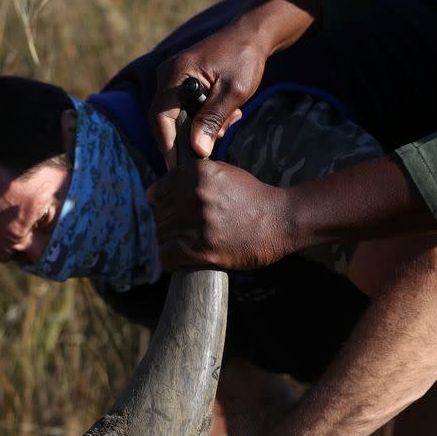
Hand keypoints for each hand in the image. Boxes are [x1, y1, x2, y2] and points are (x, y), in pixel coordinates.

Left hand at [147, 159, 294, 270]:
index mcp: (196, 174)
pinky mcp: (202, 248)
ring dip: (169, 244)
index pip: (156, 193)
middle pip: (159, 217)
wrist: (280, 219)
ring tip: (182, 248)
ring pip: (161, 237)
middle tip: (181, 235)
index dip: (161, 206)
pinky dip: (169, 261)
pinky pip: (167, 256)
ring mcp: (197, 222)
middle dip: (167, 226)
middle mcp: (193, 195)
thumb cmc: (253, 198)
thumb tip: (158, 193)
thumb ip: (193, 178)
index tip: (170, 215)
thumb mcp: (223, 174)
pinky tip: (177, 262)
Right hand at [150, 22, 266, 167]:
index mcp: (176, 73)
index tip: (178, 168)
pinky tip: (226, 114)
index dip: (167, 145)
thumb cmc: (243, 59)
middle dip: (190, 138)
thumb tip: (197, 149)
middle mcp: (167, 77)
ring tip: (230, 118)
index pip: (161, 117)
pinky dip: (204, 120)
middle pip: (166, 122)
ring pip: (178, 120)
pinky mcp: (181, 87)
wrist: (249, 38)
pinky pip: (185, 113)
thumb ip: (213, 119)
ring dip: (203, 129)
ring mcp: (172, 82)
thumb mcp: (233, 92)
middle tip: (215, 144)